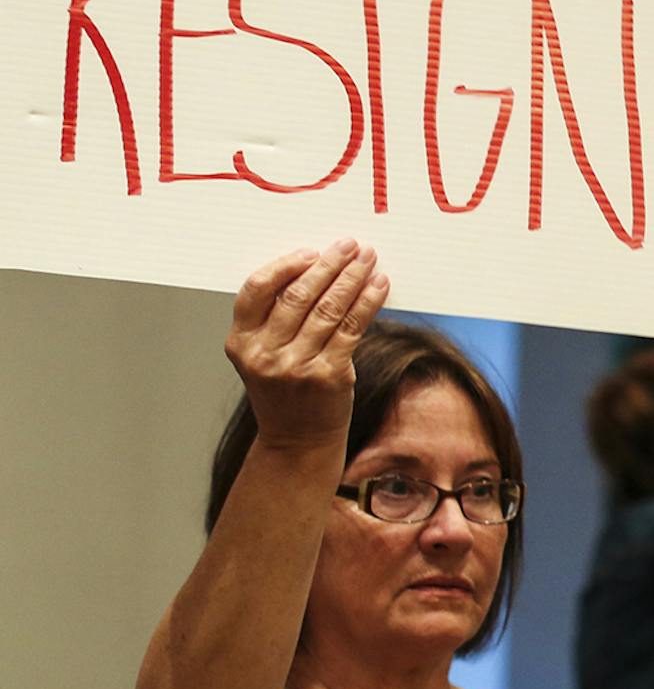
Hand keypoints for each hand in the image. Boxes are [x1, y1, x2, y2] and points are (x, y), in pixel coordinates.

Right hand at [225, 239, 389, 448]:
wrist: (297, 443)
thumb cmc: (284, 394)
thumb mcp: (262, 357)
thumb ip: (274, 321)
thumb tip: (315, 271)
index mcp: (240, 342)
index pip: (257, 289)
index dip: (286, 266)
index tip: (311, 252)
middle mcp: (264, 353)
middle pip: (298, 294)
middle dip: (328, 265)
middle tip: (349, 245)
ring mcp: (297, 365)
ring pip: (328, 308)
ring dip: (352, 278)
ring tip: (368, 258)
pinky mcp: (329, 375)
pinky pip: (352, 327)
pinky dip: (368, 302)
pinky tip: (379, 286)